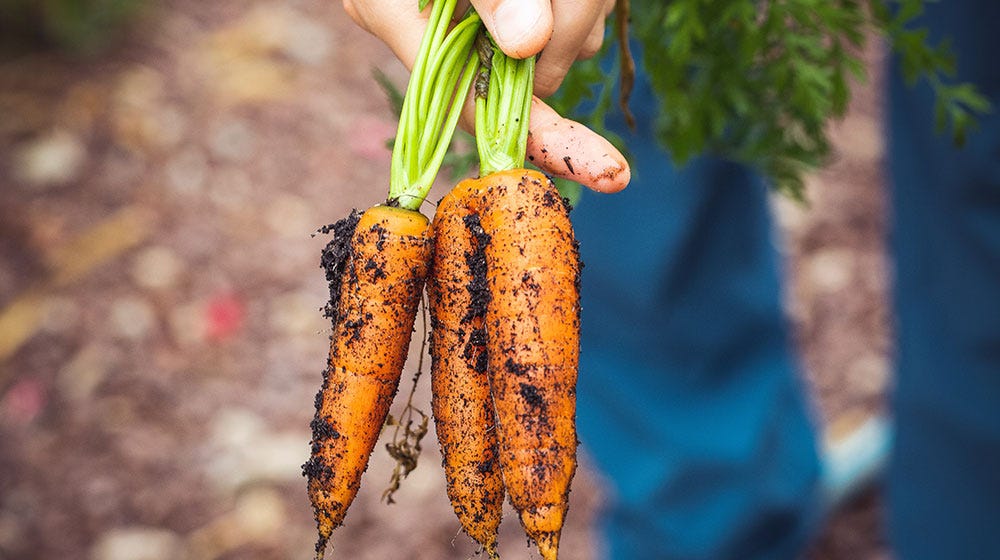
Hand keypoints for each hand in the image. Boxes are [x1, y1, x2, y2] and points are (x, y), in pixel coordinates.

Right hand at [342, 0, 628, 192]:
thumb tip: (527, 46)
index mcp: (396, 16)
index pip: (474, 106)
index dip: (542, 138)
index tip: (606, 169)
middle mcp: (429, 27)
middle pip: (527, 75)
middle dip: (572, 37)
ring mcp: (470, 17)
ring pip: (554, 46)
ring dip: (584, 7)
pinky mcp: (506, 6)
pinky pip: (562, 18)